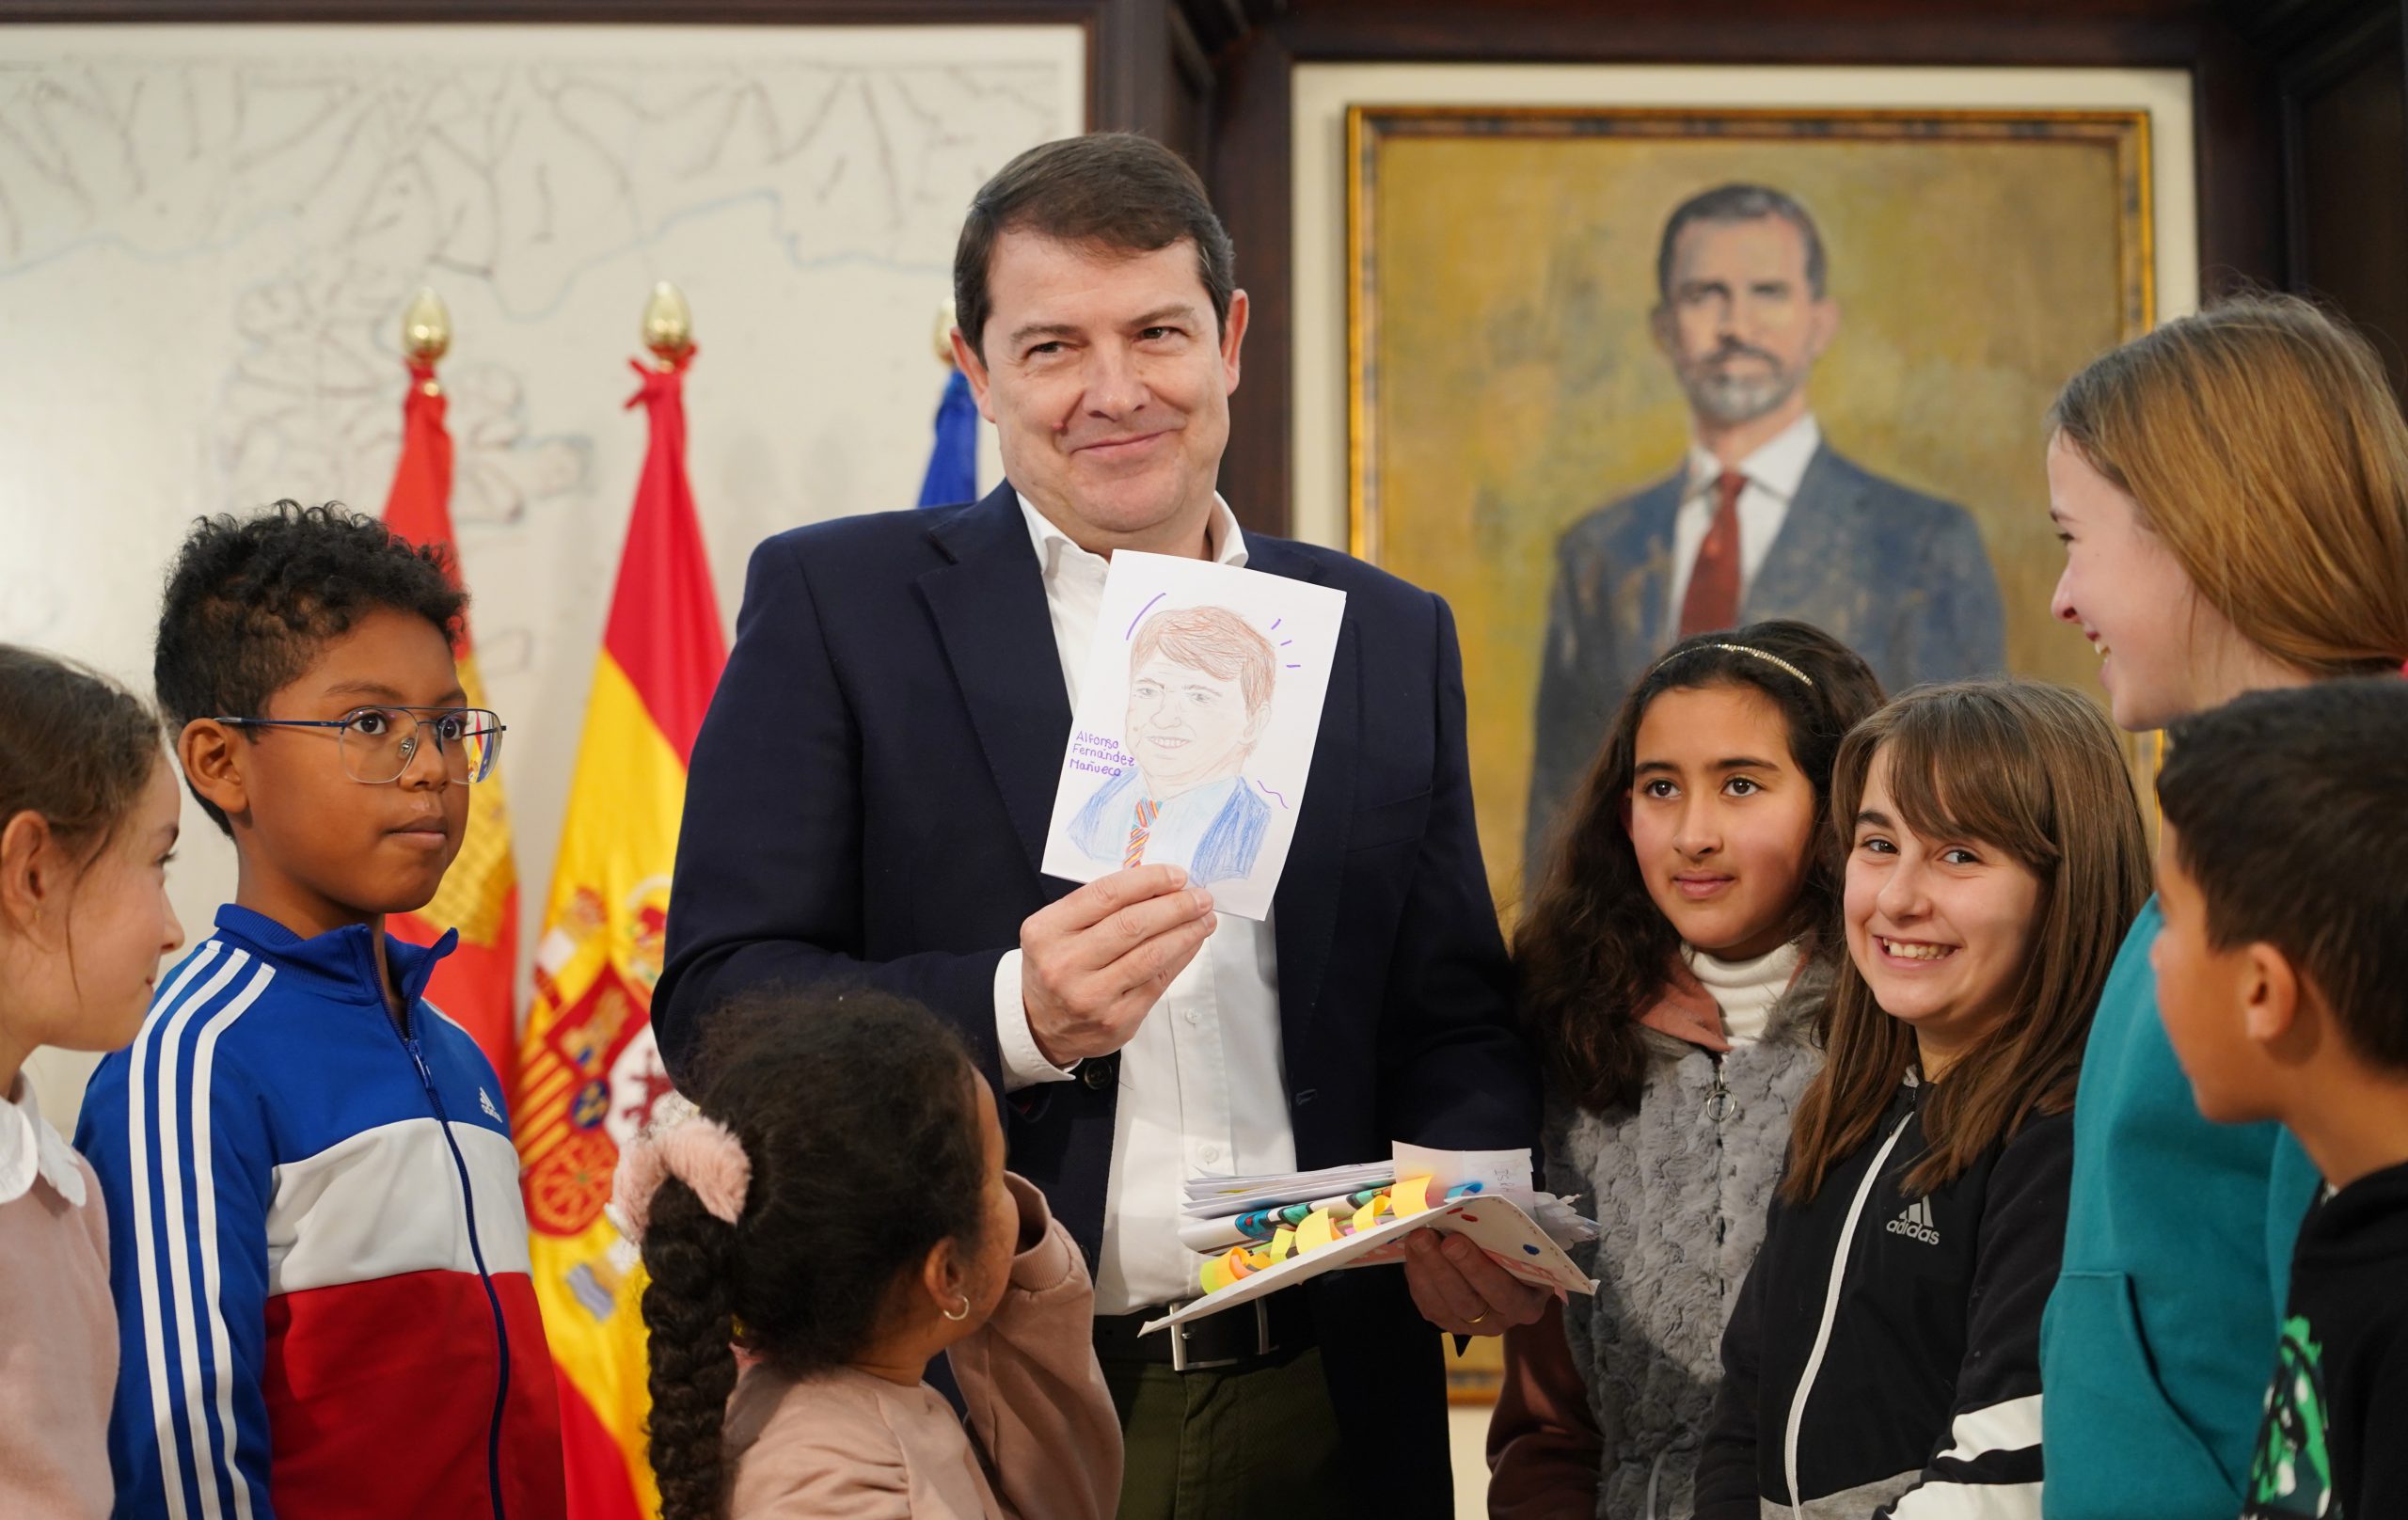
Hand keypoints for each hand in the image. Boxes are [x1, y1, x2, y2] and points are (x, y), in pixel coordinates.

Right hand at [1021, 865, 1216, 1065]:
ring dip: (1186, 932)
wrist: (1039, 1025)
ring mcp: (1091, 995)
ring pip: (1151, 954)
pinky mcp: (1117, 1019)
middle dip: (1176, 906)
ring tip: (1204, 919)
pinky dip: (1181, 957)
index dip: (1148, 881)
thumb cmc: (1055, 967)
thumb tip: (1157, 887)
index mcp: (1047, 931)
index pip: (1106, 894)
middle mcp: (1066, 963)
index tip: (1176, 875)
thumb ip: (1097, 907)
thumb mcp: (1057, 930)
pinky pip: (1158, 981)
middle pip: (1133, 924)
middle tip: (1199, 897)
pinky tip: (1191, 943)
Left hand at [1401, 1229, 1550, 1336]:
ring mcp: (1470, 1325)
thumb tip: (1477, 1205)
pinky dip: (1416, 1275)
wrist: (1507, 1262)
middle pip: (1467, 1301)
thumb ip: (1510, 1233)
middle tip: (1424, 1236)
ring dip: (1424, 1268)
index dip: (1477, 1268)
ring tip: (1415, 1238)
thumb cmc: (1520, 1249)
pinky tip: (1412, 1249)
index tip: (1454, 1240)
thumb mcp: (1525, 1244)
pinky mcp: (1446, 1319)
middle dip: (1442, 1268)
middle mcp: (1499, 1321)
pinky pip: (1426, 1302)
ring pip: (1441, 1305)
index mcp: (1527, 1304)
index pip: (1504, 1293)